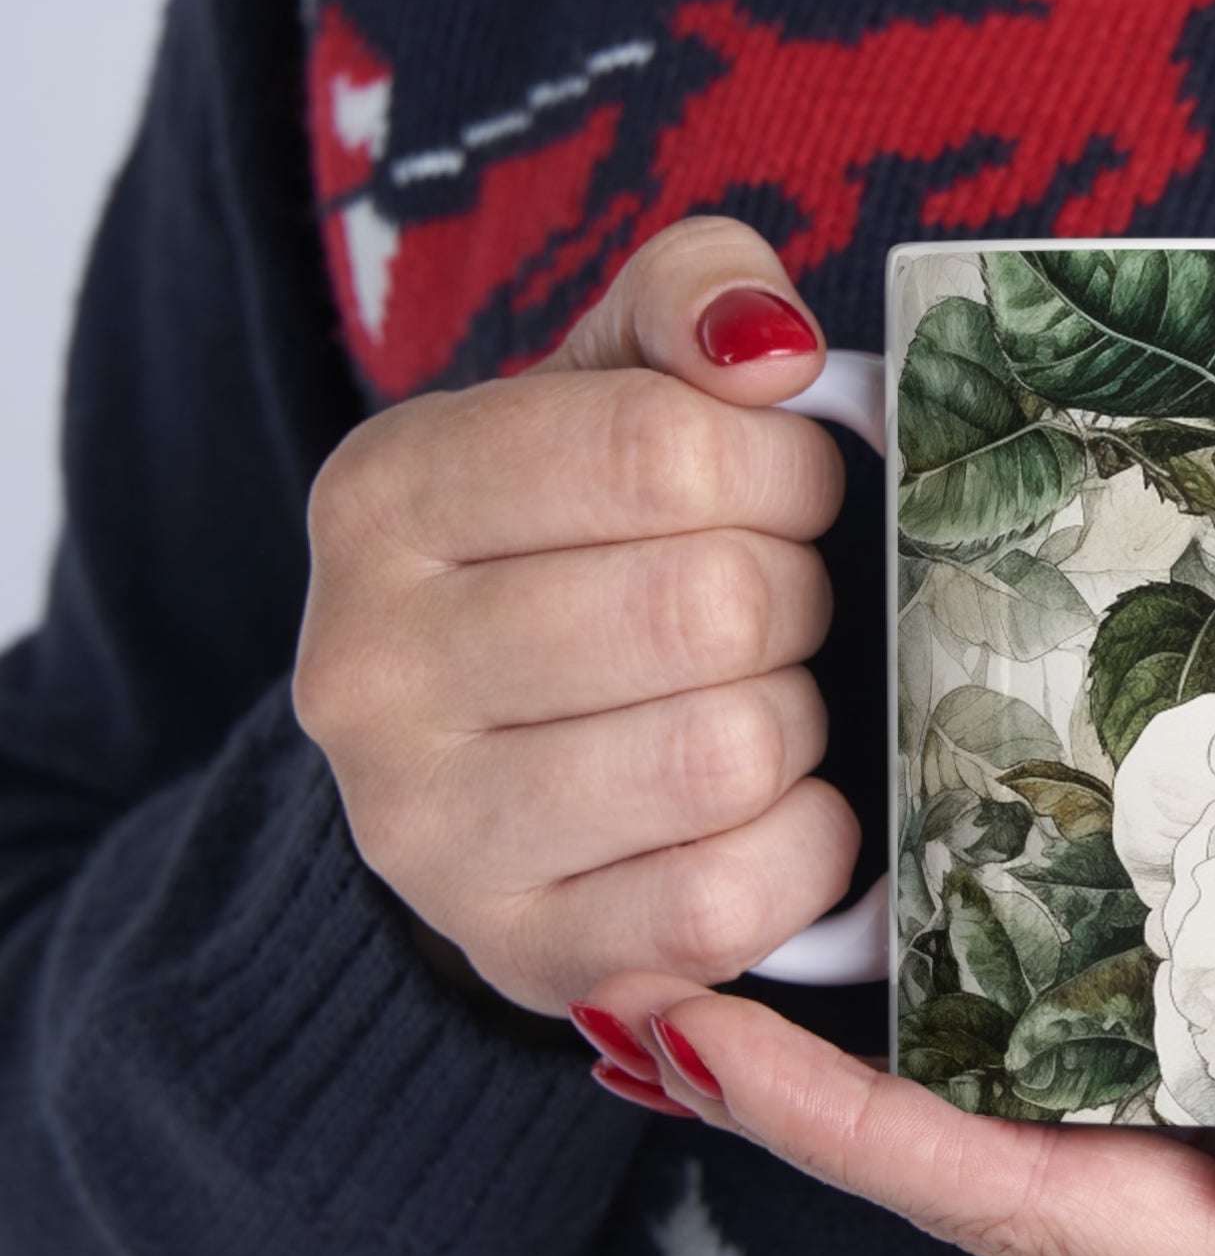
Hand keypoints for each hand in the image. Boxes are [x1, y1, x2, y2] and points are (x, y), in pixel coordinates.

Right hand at [293, 218, 856, 1014]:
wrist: (487, 762)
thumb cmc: (578, 553)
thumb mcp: (608, 389)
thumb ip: (689, 301)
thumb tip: (770, 347)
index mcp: (386, 496)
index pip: (660, 448)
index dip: (784, 469)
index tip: (791, 491)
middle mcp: (370, 670)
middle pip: (709, 606)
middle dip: (795, 598)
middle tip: (778, 607)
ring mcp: (430, 834)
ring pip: (726, 754)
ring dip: (796, 722)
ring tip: (761, 702)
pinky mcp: (523, 953)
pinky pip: (727, 902)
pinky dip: (803, 848)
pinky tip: (776, 809)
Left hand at [577, 929, 1214, 1255]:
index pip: (1036, 1214)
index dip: (858, 1139)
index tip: (698, 1040)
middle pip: (992, 1187)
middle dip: (813, 1109)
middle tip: (654, 991)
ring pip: (1036, 1139)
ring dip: (882, 1077)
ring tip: (741, 980)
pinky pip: (1120, 1074)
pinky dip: (1003, 1032)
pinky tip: (947, 965)